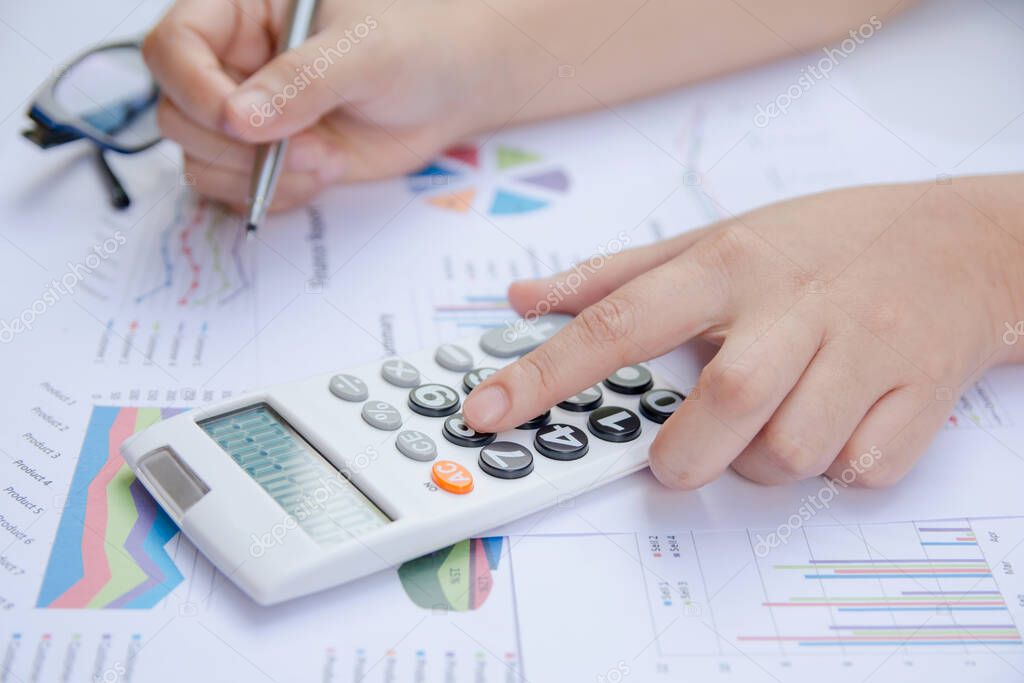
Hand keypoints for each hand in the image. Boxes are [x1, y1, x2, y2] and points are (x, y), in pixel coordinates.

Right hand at [142, 0, 521, 211]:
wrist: (451, 88)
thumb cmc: (414, 44)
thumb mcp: (365, 51)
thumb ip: (302, 81)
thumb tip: (239, 119)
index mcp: (241, 12)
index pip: (174, 47)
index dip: (194, 90)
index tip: (240, 123)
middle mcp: (233, 64)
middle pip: (177, 115)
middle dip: (238, 147)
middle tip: (309, 147)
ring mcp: (249, 116)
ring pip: (200, 161)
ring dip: (261, 177)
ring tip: (326, 159)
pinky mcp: (268, 159)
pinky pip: (235, 192)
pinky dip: (275, 196)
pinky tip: (322, 174)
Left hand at [462, 177, 1023, 487]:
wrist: (958, 244)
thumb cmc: (819, 244)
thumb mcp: (716, 238)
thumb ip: (612, 275)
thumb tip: (523, 300)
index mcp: (728, 264)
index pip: (617, 322)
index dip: (543, 373)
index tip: (487, 413)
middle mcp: (793, 305)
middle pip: (723, 403)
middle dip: (684, 454)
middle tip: (676, 454)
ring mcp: (865, 350)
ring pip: (792, 452)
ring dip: (763, 461)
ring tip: (772, 423)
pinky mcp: (921, 395)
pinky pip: (859, 468)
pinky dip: (836, 465)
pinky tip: (838, 421)